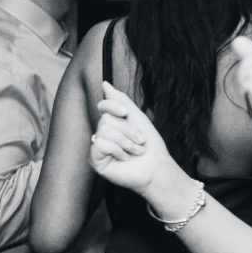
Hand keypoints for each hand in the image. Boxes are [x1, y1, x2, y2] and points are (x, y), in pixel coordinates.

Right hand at [88, 81, 185, 202]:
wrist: (156, 168)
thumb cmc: (149, 146)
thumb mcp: (137, 117)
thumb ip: (121, 100)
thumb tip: (105, 84)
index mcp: (112, 123)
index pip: (103, 106)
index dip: (112, 105)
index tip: (125, 112)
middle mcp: (102, 134)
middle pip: (106, 119)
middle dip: (127, 129)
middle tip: (139, 141)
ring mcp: (97, 147)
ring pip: (104, 131)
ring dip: (125, 141)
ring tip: (134, 151)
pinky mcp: (95, 160)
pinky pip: (100, 144)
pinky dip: (117, 151)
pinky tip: (123, 159)